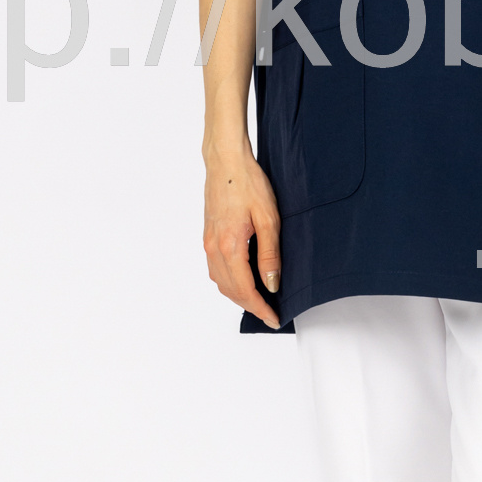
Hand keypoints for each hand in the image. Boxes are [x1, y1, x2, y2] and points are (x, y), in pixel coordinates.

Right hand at [203, 143, 282, 326]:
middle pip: (231, 290)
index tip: (274, 318)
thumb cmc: (248, 184)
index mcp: (230, 246)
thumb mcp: (269, 219)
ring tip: (259, 301)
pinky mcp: (207, 236)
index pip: (245, 290)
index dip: (261, 308)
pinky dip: (228, 282)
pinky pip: (215, 269)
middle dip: (250, 306)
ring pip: (220, 282)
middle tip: (270, 313)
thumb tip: (272, 284)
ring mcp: (207, 243)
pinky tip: (242, 280)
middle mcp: (214, 248)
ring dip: (238, 296)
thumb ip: (270, 255)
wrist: (226, 162)